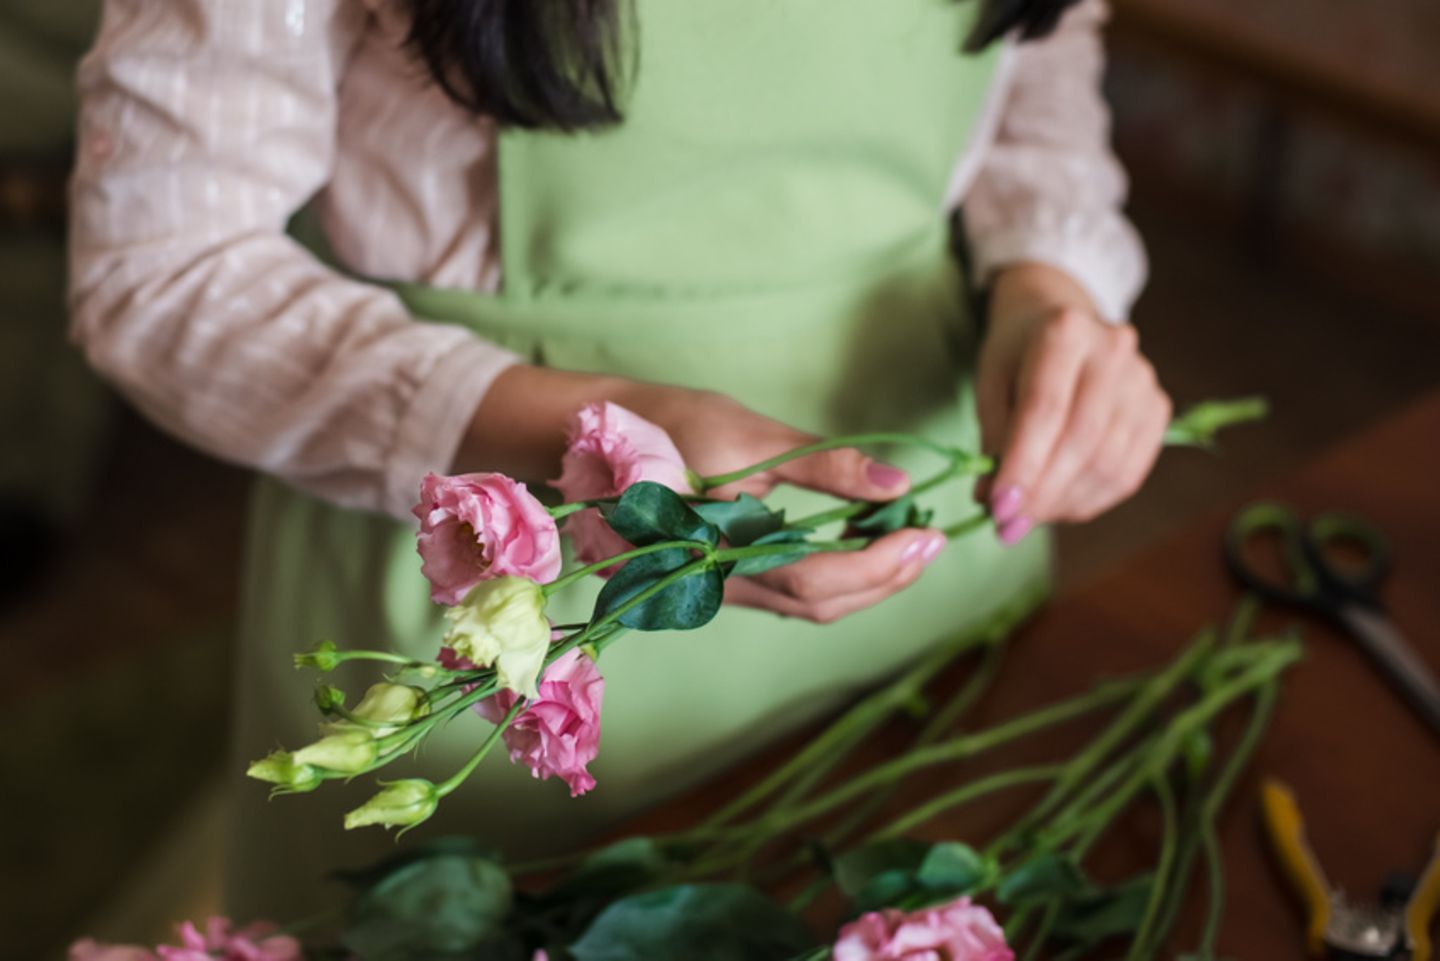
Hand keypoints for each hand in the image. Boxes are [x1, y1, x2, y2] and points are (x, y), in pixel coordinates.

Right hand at [458, 367, 947, 622]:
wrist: (593, 435)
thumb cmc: (666, 423)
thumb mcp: (748, 434)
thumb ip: (824, 463)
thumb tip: (897, 481)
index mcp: (718, 550)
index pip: (815, 577)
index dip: (879, 565)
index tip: (928, 534)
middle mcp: (717, 584)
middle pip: (818, 604)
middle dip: (885, 580)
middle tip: (934, 542)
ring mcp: (716, 587)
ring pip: (806, 605)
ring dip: (866, 582)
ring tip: (911, 543)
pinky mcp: (720, 577)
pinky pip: (787, 591)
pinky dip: (835, 575)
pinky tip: (863, 546)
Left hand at [975, 263, 1171, 543]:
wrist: (1062, 323)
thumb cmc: (1018, 354)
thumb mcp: (990, 382)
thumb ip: (992, 439)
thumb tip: (992, 503)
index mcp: (1064, 331)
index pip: (1045, 409)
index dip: (1022, 464)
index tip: (998, 507)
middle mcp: (1113, 350)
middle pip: (1081, 438)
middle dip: (1043, 492)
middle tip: (1009, 526)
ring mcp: (1142, 380)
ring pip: (1108, 462)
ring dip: (1064, 502)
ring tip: (1029, 517)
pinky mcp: (1157, 409)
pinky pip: (1129, 472)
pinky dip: (1091, 500)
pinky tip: (1060, 506)